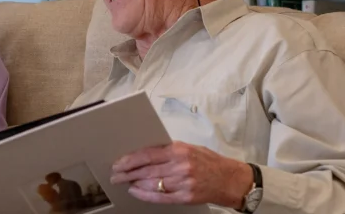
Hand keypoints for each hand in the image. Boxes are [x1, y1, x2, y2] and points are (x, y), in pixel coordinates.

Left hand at [109, 141, 253, 208]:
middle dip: (127, 173)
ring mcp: (183, 182)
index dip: (129, 160)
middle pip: (145, 170)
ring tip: (125, 182)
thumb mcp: (188, 148)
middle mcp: (180, 166)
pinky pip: (160, 196)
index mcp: (179, 150)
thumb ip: (167, 150)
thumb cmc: (209, 161)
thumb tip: (144, 154)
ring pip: (150, 183)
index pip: (147, 154)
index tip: (118, 163)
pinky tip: (136, 191)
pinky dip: (145, 194)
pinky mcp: (185, 196)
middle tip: (115, 174)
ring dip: (134, 183)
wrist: (229, 179)